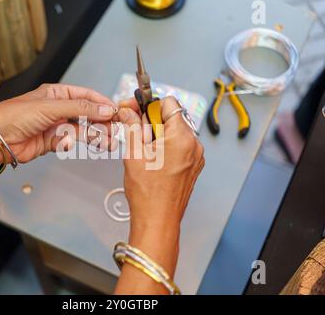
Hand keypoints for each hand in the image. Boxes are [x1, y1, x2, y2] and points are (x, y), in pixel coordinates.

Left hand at [0, 84, 117, 162]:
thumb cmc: (16, 115)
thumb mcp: (52, 107)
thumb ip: (81, 109)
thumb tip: (105, 109)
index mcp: (57, 93)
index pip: (86, 96)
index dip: (102, 103)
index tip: (116, 111)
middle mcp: (58, 108)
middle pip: (86, 114)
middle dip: (101, 121)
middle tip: (115, 129)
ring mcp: (56, 125)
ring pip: (81, 130)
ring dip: (95, 135)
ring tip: (109, 142)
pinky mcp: (53, 141)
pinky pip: (71, 141)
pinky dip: (77, 143)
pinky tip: (80, 144)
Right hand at [116, 96, 204, 285]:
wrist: (158, 220)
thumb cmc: (148, 193)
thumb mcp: (134, 153)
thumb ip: (131, 126)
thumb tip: (128, 111)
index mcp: (182, 137)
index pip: (169, 103)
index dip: (148, 104)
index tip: (135, 109)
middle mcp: (194, 145)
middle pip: (171, 118)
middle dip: (151, 121)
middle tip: (134, 133)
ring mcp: (195, 157)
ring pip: (174, 133)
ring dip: (157, 135)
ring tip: (143, 151)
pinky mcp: (193, 167)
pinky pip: (179, 147)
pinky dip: (165, 147)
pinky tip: (152, 160)